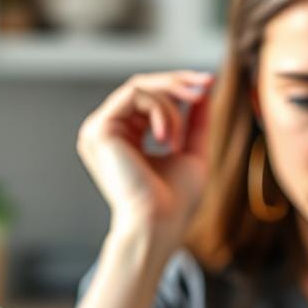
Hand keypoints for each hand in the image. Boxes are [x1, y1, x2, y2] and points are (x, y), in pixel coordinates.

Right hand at [77, 71, 214, 240]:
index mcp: (124, 137)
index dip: (178, 85)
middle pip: (142, 85)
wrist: (159, 225)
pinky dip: (160, 111)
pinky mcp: (99, 129)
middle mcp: (106, 131)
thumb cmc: (175, 202)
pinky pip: (136, 95)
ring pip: (141, 88)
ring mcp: (98, 129)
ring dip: (172, 108)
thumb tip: (204, 88)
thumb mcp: (191, 151)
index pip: (148, 97)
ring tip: (178, 142)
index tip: (208, 82)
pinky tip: (166, 140)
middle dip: (178, 82)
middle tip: (205, 85)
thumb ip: (195, 121)